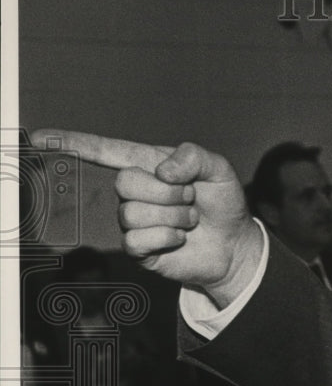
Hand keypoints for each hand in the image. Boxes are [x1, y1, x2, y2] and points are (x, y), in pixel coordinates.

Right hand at [29, 130, 262, 308]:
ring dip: (173, 216)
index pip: (107, 151)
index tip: (43, 138)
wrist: (234, 244)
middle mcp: (135, 191)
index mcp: (149, 164)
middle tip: (189, 198)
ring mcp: (133, 219)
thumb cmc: (222, 203)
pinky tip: (179, 237)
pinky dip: (168, 236)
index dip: (76, 144)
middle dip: (167, 191)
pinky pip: (137, 239)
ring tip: (188, 219)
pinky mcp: (137, 248)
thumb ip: (193, 157)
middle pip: (124, 181)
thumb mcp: (218, 169)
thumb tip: (163, 170)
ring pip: (133, 212)